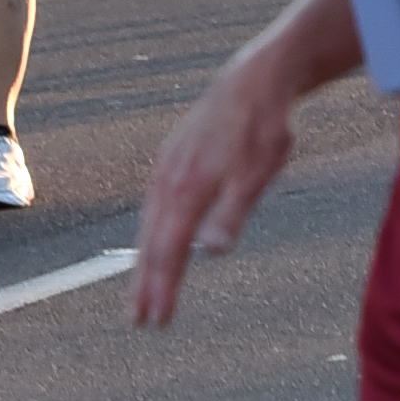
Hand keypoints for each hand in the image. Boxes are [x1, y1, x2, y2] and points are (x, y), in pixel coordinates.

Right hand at [132, 47, 298, 321]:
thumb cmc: (261, 129)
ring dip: (144, 260)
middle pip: (151, 243)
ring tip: (142, 290)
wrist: (252, 80)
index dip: (161, 287)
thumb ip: (232, 213)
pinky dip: (150, 232)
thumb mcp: (257, 173)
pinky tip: (155, 241)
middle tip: (138, 320)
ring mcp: (165, 168)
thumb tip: (211, 251)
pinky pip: (153, 206)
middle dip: (144, 283)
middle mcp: (168, 181)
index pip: (167, 251)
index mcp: (187, 190)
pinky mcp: (170, 160)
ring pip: (149, 224)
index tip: (154, 319)